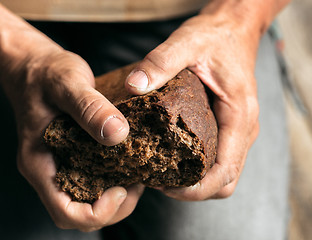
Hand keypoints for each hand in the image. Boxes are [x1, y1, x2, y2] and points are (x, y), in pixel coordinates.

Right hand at [5, 48, 143, 230]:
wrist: (35, 66)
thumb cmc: (46, 73)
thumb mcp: (67, 83)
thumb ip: (89, 107)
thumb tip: (118, 134)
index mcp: (39, 162)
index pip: (66, 213)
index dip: (99, 212)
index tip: (122, 188)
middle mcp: (49, 170)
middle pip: (80, 213)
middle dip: (114, 207)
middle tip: (137, 180)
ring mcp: (60, 164)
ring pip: (88, 200)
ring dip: (117, 196)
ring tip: (138, 171)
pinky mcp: (71, 155)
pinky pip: (92, 180)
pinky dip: (113, 178)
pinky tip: (129, 160)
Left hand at [125, 13, 259, 199]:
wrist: (233, 29)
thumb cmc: (215, 37)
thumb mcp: (186, 43)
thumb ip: (160, 62)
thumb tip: (135, 86)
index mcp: (238, 116)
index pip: (224, 171)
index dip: (196, 189)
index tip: (166, 188)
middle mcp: (243, 129)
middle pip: (225, 181)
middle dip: (193, 190)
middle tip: (159, 183)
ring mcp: (238, 131)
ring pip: (223, 174)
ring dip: (196, 182)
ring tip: (163, 175)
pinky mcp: (229, 128)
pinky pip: (219, 160)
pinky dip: (200, 169)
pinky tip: (174, 159)